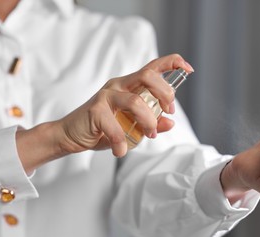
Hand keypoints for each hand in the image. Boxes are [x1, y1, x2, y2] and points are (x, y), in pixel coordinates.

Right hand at [56, 54, 193, 156]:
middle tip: (167, 111)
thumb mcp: (132, 126)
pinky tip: (121, 150)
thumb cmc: (102, 128)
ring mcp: (106, 96)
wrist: (71, 135)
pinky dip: (121, 142)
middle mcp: (119, 85)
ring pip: (135, 101)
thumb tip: (170, 122)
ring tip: (149, 135)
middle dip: (165, 93)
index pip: (152, 68)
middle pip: (148, 76)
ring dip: (148, 121)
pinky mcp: (95, 110)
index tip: (188, 69)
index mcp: (130, 85)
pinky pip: (114, 126)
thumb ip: (151, 123)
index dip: (172, 64)